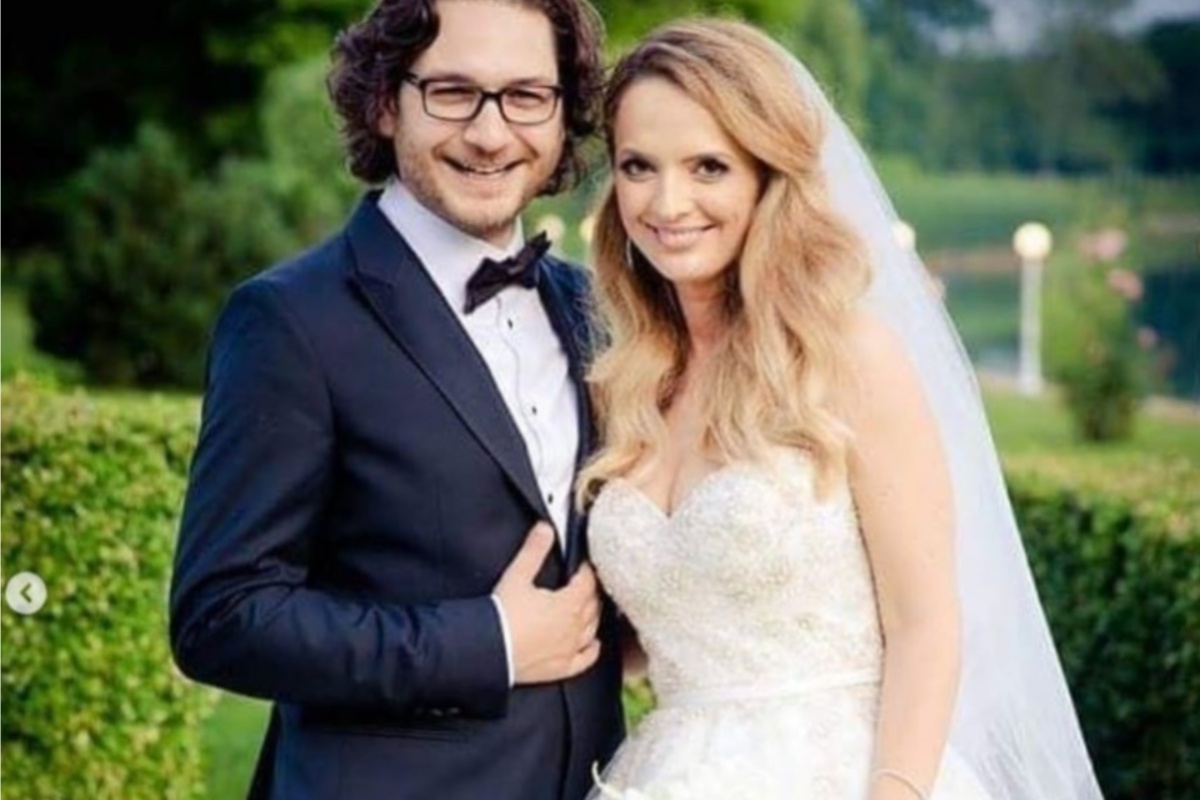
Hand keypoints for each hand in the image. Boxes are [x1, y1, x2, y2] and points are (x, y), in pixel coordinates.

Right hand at [492, 522, 601, 684]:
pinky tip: (592, 644)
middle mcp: (574, 628)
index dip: (586, 570)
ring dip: (592, 616)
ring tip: (588, 607)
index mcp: (569, 603)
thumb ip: (534, 550)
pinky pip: (585, 659)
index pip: (587, 582)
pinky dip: (592, 650)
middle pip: (592, 605)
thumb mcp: (517, 576)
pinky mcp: (560, 668)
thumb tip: (545, 528)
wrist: (487, 651)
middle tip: (585, 582)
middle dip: (590, 591)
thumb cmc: (502, 616)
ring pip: (591, 629)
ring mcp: (569, 649)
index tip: (582, 564)